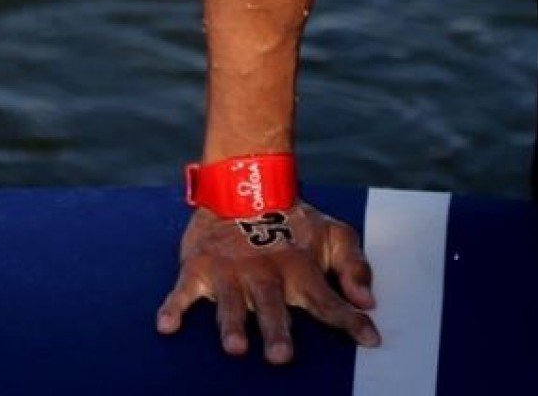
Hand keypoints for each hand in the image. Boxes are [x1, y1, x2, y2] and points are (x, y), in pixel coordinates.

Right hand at [156, 199, 380, 363]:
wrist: (246, 182)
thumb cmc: (294, 220)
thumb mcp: (333, 234)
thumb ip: (353, 265)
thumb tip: (368, 300)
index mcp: (298, 268)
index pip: (327, 299)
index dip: (350, 319)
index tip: (370, 339)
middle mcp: (264, 271)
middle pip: (271, 305)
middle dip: (275, 330)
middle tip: (280, 356)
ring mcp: (229, 270)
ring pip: (229, 301)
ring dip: (231, 323)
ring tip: (234, 347)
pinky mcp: (199, 266)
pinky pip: (182, 289)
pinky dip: (173, 307)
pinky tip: (167, 326)